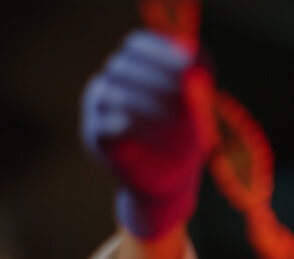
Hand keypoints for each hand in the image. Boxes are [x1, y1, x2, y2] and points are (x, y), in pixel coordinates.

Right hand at [81, 29, 205, 239]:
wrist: (170, 180)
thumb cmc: (185, 134)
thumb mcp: (197, 104)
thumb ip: (195, 80)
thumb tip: (194, 60)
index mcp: (133, 68)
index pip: (137, 44)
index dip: (160, 50)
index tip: (187, 64)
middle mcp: (110, 83)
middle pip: (123, 66)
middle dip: (157, 78)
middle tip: (184, 95)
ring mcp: (98, 110)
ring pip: (113, 94)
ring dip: (148, 104)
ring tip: (176, 119)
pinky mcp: (96, 138)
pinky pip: (102, 126)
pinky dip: (122, 125)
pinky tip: (133, 125)